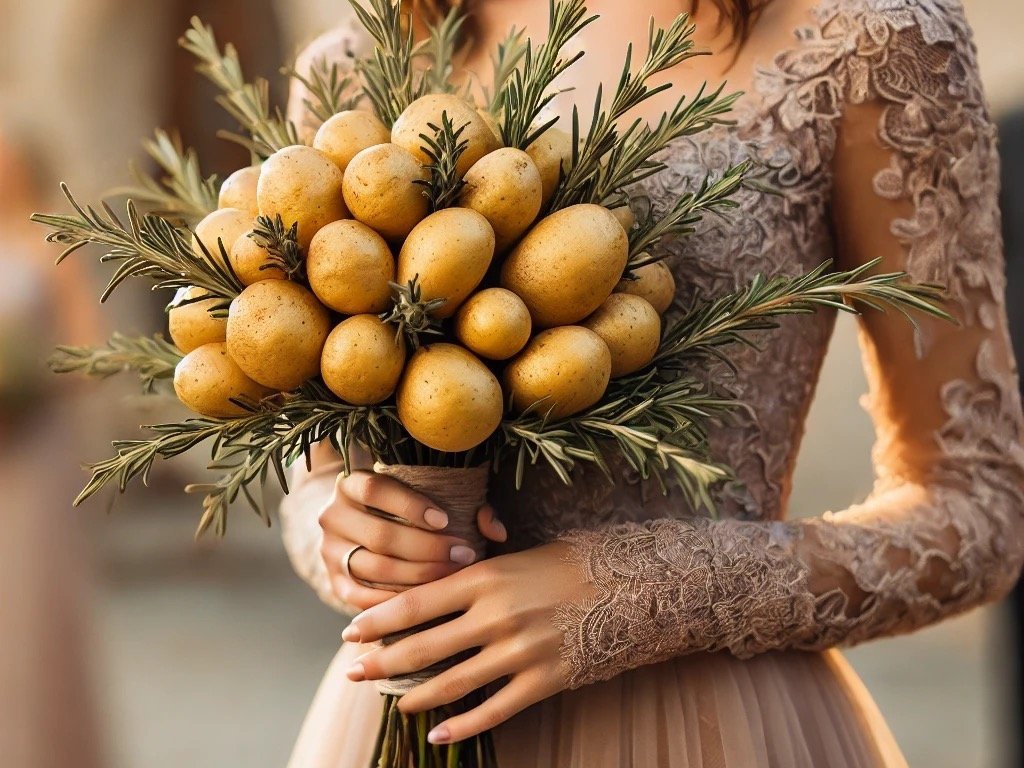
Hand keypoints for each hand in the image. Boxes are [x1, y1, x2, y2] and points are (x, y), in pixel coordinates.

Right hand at [319, 470, 506, 610]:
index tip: (446, 520)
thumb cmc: (411, 510)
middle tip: (464, 555)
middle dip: (427, 549)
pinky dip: (396, 601)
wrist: (361, 529)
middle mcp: (332, 515)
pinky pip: (364, 598)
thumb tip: (496, 531)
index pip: (377, 490)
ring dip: (418, 577)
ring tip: (453, 578)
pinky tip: (427, 600)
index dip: (411, 506)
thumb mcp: (431, 496)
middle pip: (380, 535)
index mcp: (352, 484)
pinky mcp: (333, 582)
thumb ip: (469, 507)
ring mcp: (329, 551)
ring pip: (374, 568)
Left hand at [339, 542, 593, 744]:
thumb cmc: (565, 564)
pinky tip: (439, 734)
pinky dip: (462, 726)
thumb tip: (425, 597)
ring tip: (394, 703)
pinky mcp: (542, 680)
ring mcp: (519, 651)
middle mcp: (496, 615)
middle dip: (382, 662)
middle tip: (353, 673)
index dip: (378, 620)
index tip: (350, 631)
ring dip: (415, 696)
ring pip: (452, 682)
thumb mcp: (513, 557)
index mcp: (484, 577)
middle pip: (423, 646)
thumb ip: (471, 579)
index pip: (415, 603)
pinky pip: (493, 710)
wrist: (627, 585)